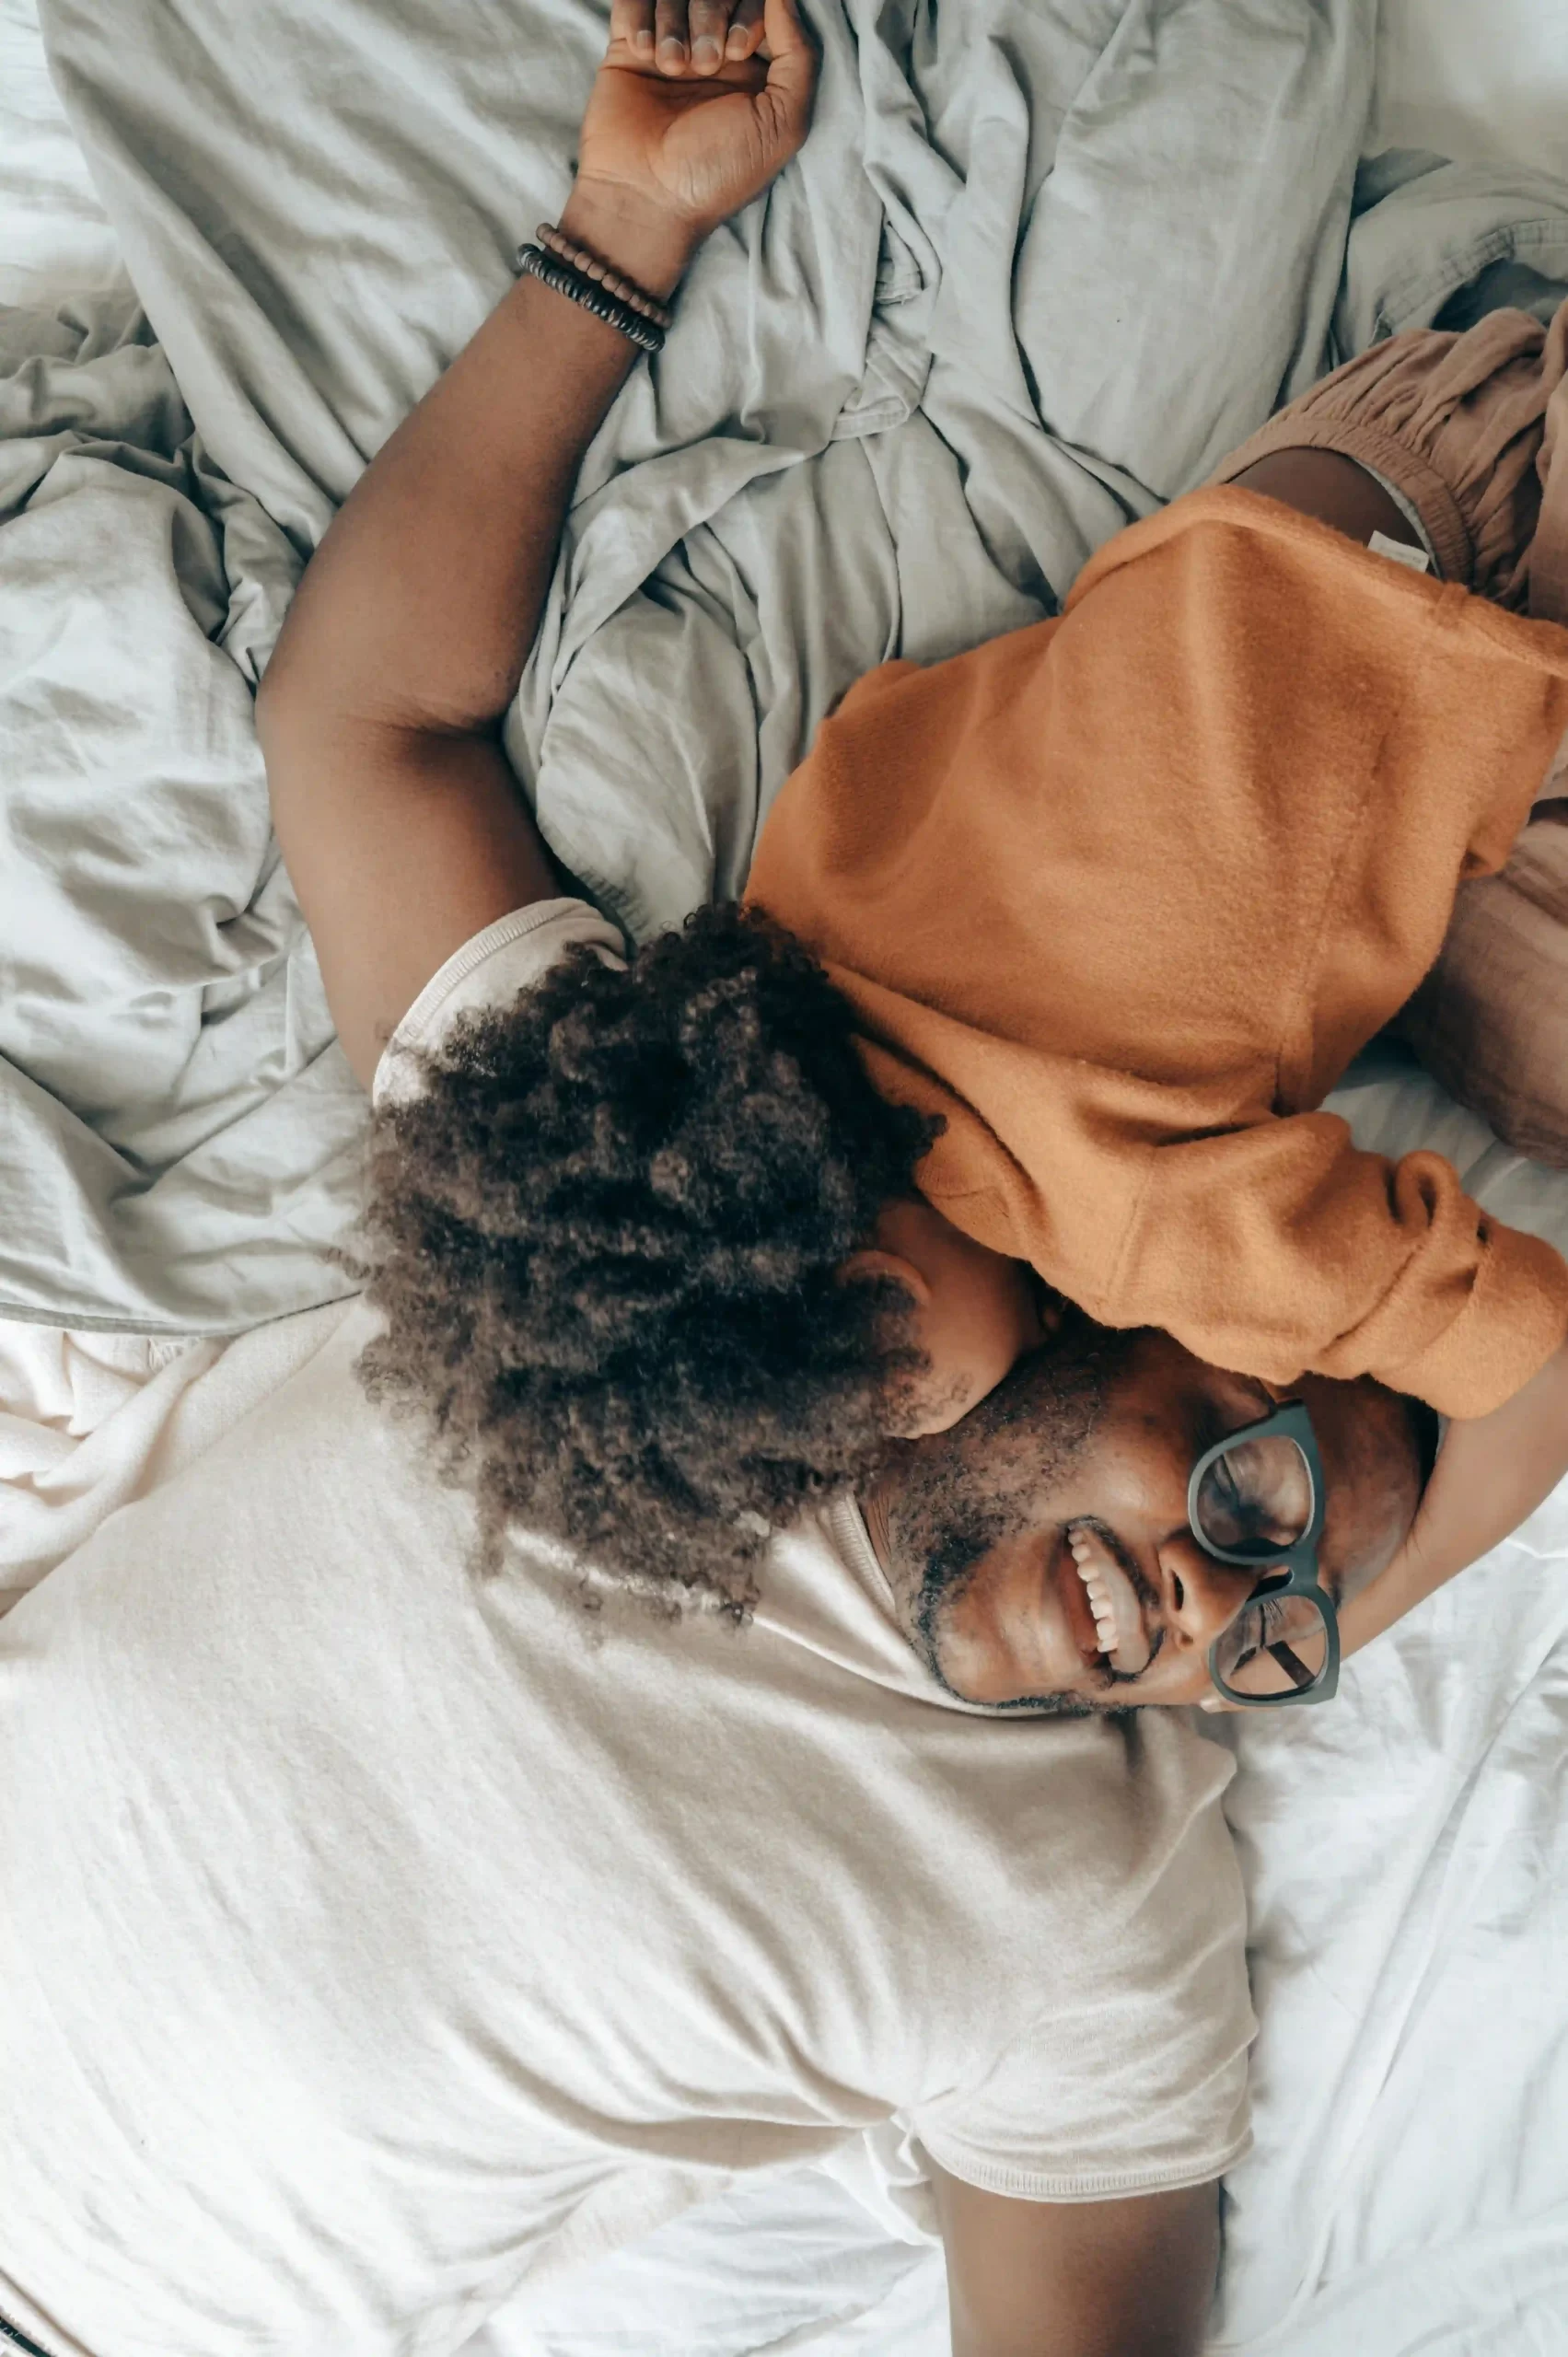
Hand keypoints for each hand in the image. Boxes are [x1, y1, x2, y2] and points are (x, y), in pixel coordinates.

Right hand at [569, 0, 817, 293]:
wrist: (646, 199)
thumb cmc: (718, 172)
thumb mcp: (783, 124)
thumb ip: (800, 56)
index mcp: (754, 67)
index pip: (759, 2)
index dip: (749, 11)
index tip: (738, 52)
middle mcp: (713, 51)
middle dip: (711, 13)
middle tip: (704, 65)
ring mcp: (670, 46)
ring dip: (674, 21)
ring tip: (671, 67)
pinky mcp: (628, 48)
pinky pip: (633, 0)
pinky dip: (640, 17)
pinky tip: (645, 54)